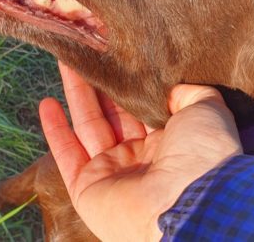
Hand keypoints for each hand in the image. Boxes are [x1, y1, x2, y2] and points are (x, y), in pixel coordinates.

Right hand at [39, 63, 242, 240]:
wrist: (188, 205)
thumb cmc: (203, 154)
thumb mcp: (207, 110)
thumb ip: (189, 93)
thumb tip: (169, 88)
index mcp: (169, 141)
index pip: (141, 105)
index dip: (128, 81)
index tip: (116, 52)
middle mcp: (140, 156)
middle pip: (112, 111)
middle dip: (98, 80)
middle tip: (86, 49)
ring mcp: (112, 172)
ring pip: (88, 125)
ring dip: (75, 93)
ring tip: (65, 59)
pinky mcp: (87, 189)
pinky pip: (67, 155)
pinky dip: (55, 131)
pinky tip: (46, 103)